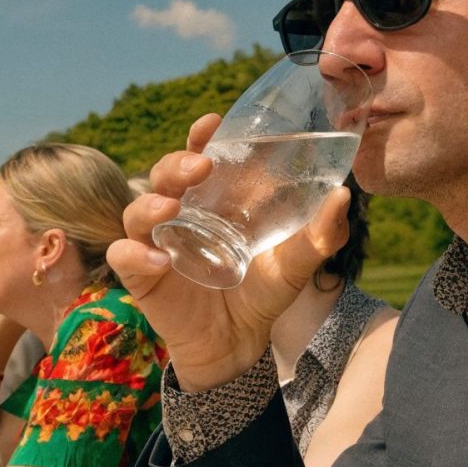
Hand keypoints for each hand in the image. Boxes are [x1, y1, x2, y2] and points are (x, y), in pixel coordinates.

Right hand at [103, 114, 351, 391]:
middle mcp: (181, 212)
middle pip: (164, 174)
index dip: (200, 136)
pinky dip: (135, 254)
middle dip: (176, 163)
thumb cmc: (264, 292)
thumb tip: (343, 195)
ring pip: (136, 209)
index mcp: (214, 199)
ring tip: (170, 207)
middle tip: (199, 166)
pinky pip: (124, 256)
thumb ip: (321, 234)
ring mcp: (157, 242)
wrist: (239, 343)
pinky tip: (159, 260)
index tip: (212, 123)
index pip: (200, 154)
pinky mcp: (141, 275)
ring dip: (149, 203)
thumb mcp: (298, 263)